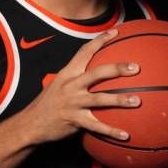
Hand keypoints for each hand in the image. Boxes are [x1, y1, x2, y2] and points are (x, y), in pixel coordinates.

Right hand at [21, 28, 141, 144]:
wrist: (30, 124)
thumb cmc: (47, 104)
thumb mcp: (58, 84)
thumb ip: (75, 77)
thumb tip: (94, 73)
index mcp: (68, 73)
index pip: (84, 52)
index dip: (100, 40)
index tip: (115, 32)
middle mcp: (71, 86)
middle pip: (97, 73)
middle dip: (117, 69)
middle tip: (136, 68)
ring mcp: (73, 103)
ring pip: (100, 99)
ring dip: (120, 100)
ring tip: (137, 101)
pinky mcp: (75, 121)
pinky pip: (97, 126)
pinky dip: (112, 131)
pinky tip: (125, 135)